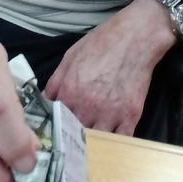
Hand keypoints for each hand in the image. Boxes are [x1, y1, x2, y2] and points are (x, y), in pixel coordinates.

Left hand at [43, 0, 176, 134]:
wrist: (136, 37)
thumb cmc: (102, 42)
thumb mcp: (70, 57)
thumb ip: (56, 82)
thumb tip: (46, 102)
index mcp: (70, 91)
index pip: (56, 120)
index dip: (55, 126)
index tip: (56, 130)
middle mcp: (88, 106)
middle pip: (74, 135)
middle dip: (72, 137)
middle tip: (72, 139)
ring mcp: (110, 113)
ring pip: (95, 141)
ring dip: (92, 142)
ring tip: (89, 142)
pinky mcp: (131, 116)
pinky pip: (119, 140)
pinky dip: (113, 144)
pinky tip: (109, 141)